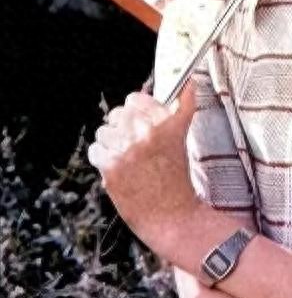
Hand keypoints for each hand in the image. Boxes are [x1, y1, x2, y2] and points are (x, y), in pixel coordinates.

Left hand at [88, 80, 199, 259]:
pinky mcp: (110, 168)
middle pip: (116, 113)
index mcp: (163, 121)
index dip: (136, 110)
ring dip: (111, 141)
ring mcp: (126, 150)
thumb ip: (184, 106)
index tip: (140, 122)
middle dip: (122, 126)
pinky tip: (116, 166)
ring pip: (104, 131)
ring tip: (125, 156)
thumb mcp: (183, 136)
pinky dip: (102, 157)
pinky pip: (95, 149)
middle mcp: (144, 132)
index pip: (134, 98)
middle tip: (133, 143)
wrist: (172, 216)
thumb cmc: (177, 177)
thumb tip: (190, 81)